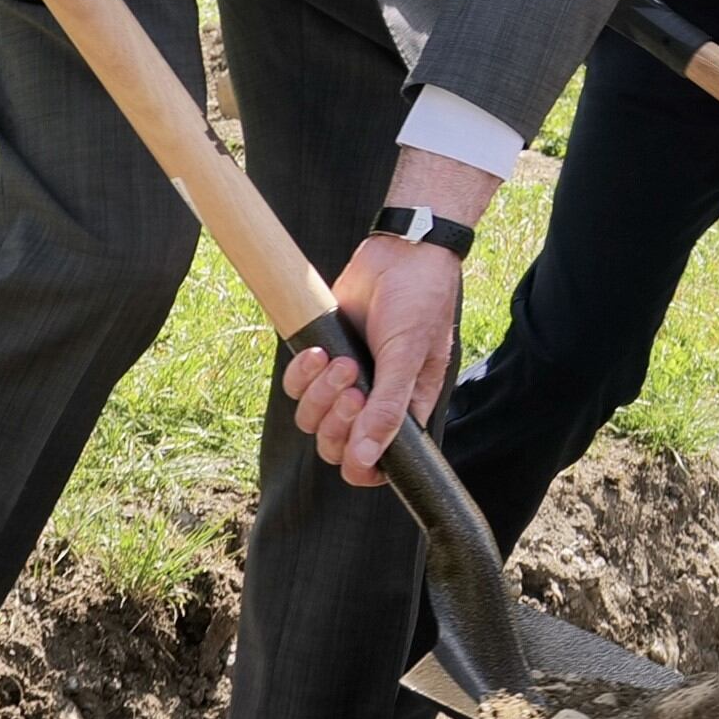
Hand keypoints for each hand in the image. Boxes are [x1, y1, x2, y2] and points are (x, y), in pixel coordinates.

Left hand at [281, 151, 495, 485]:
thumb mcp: (409, 357)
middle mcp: (375, 401)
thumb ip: (388, 410)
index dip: (358, 465)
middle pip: (335, 444)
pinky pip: (297, 386)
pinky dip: (303, 374)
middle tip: (353, 387)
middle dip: (337, 420)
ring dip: (321, 394)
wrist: (399, 254)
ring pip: (312, 418)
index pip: (375, 464)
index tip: (352, 448)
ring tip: (340, 360)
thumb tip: (368, 461)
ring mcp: (346, 381)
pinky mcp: (323, 358)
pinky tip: (320, 351)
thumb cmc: (420, 302)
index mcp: (406, 410)